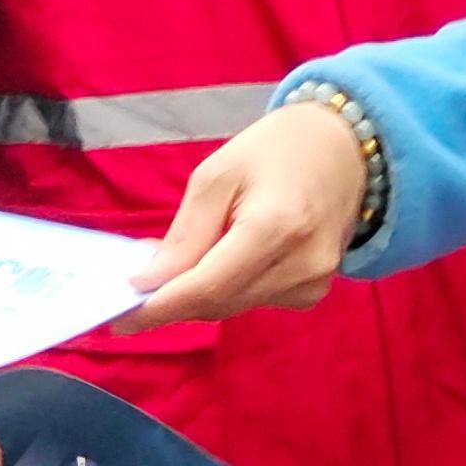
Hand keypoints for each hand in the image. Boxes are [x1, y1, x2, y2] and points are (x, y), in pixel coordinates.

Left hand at [120, 101, 368, 328]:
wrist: (344, 147)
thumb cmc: (275, 150)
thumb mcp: (217, 175)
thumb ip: (185, 234)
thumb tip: (150, 282)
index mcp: (277, 226)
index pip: (209, 287)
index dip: (161, 306)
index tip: (121, 317)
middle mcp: (301, 265)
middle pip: (218, 302)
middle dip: (173, 297)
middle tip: (138, 278)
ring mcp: (313, 283)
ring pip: (233, 306)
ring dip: (198, 292)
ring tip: (181, 259)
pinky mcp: (314, 291)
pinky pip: (254, 301)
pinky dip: (226, 289)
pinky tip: (223, 258)